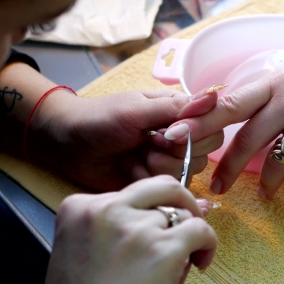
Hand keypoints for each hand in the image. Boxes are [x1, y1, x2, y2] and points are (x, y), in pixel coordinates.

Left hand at [35, 88, 223, 190]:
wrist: (68, 144)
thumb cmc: (101, 118)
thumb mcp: (138, 109)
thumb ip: (176, 108)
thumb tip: (214, 96)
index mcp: (180, 113)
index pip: (212, 125)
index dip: (195, 133)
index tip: (167, 132)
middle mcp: (181, 137)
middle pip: (205, 152)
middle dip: (177, 151)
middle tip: (149, 143)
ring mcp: (169, 160)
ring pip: (190, 171)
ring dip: (162, 166)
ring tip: (138, 156)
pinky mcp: (157, 180)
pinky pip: (173, 187)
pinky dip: (155, 181)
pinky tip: (136, 171)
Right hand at [39, 175, 217, 283]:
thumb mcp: (89, 253)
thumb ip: (129, 223)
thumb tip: (189, 203)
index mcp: (79, 208)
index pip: (128, 193)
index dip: (148, 212)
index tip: (153, 230)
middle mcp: (105, 210)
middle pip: (161, 186)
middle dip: (182, 201)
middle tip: (187, 223)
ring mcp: (135, 228)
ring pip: (182, 213)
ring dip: (188, 235)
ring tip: (182, 261)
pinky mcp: (162, 249)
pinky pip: (200, 230)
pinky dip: (208, 244)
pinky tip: (200, 261)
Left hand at [172, 55, 283, 197]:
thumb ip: (270, 95)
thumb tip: (233, 116)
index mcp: (278, 81)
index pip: (229, 103)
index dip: (198, 123)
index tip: (173, 139)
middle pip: (247, 140)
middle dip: (227, 169)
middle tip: (218, 188)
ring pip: (276, 162)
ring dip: (267, 183)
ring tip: (266, 192)